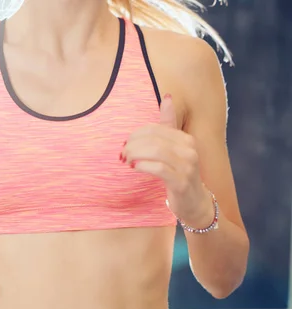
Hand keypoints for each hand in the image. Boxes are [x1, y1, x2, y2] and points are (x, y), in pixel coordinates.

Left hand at [121, 95, 213, 226]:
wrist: (194, 202)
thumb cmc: (180, 173)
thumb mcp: (174, 148)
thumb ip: (169, 124)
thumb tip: (167, 97)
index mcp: (185, 139)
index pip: (155, 128)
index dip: (136, 135)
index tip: (125, 145)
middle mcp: (189, 149)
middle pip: (154, 138)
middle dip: (133, 145)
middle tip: (122, 154)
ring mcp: (187, 166)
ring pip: (156, 151)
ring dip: (135, 154)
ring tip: (126, 161)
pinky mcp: (181, 181)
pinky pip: (159, 168)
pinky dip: (143, 166)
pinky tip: (134, 168)